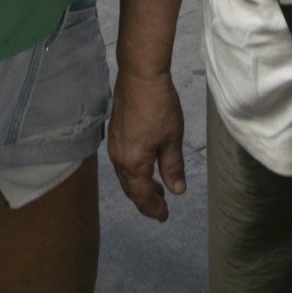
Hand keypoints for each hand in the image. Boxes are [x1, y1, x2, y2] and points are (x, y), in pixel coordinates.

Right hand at [107, 65, 187, 220]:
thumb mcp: (172, 139)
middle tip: (161, 207)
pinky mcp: (115, 133)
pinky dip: (134, 170)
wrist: (140, 76)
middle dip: (145, 200)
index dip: (153, 208)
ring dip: (139, 185)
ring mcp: (114, 145)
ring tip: (156, 188)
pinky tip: (146, 165)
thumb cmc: (159, 106)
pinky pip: (123, 162)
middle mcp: (118, 158)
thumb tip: (176, 191)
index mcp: (133, 163)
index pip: (141, 195)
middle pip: (130, 188)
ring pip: (125, 175)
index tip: (164, 216)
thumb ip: (173, 167)